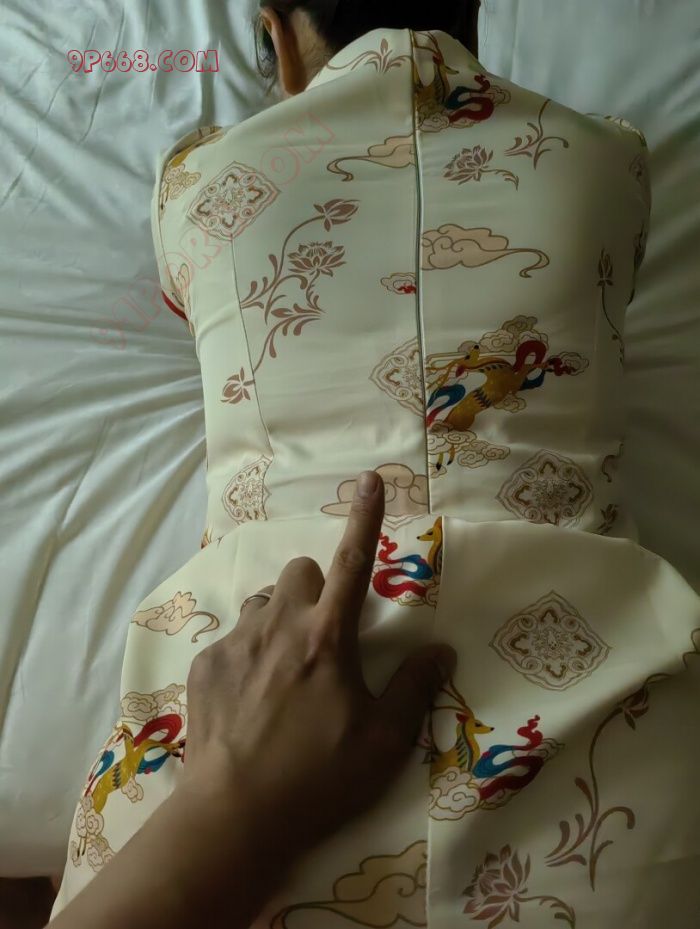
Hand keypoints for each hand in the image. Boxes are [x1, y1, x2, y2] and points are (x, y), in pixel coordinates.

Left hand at [182, 470, 456, 855]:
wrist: (234, 815)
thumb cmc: (319, 778)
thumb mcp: (383, 742)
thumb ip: (414, 688)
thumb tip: (440, 650)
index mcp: (328, 637)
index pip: (353, 561)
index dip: (366, 518)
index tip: (370, 479)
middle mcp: (280, 624)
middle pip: (299, 570)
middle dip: (315, 589)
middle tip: (322, 636)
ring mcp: (237, 640)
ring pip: (263, 602)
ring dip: (279, 620)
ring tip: (284, 671)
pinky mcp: (205, 662)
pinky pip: (233, 638)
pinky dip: (247, 654)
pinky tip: (249, 700)